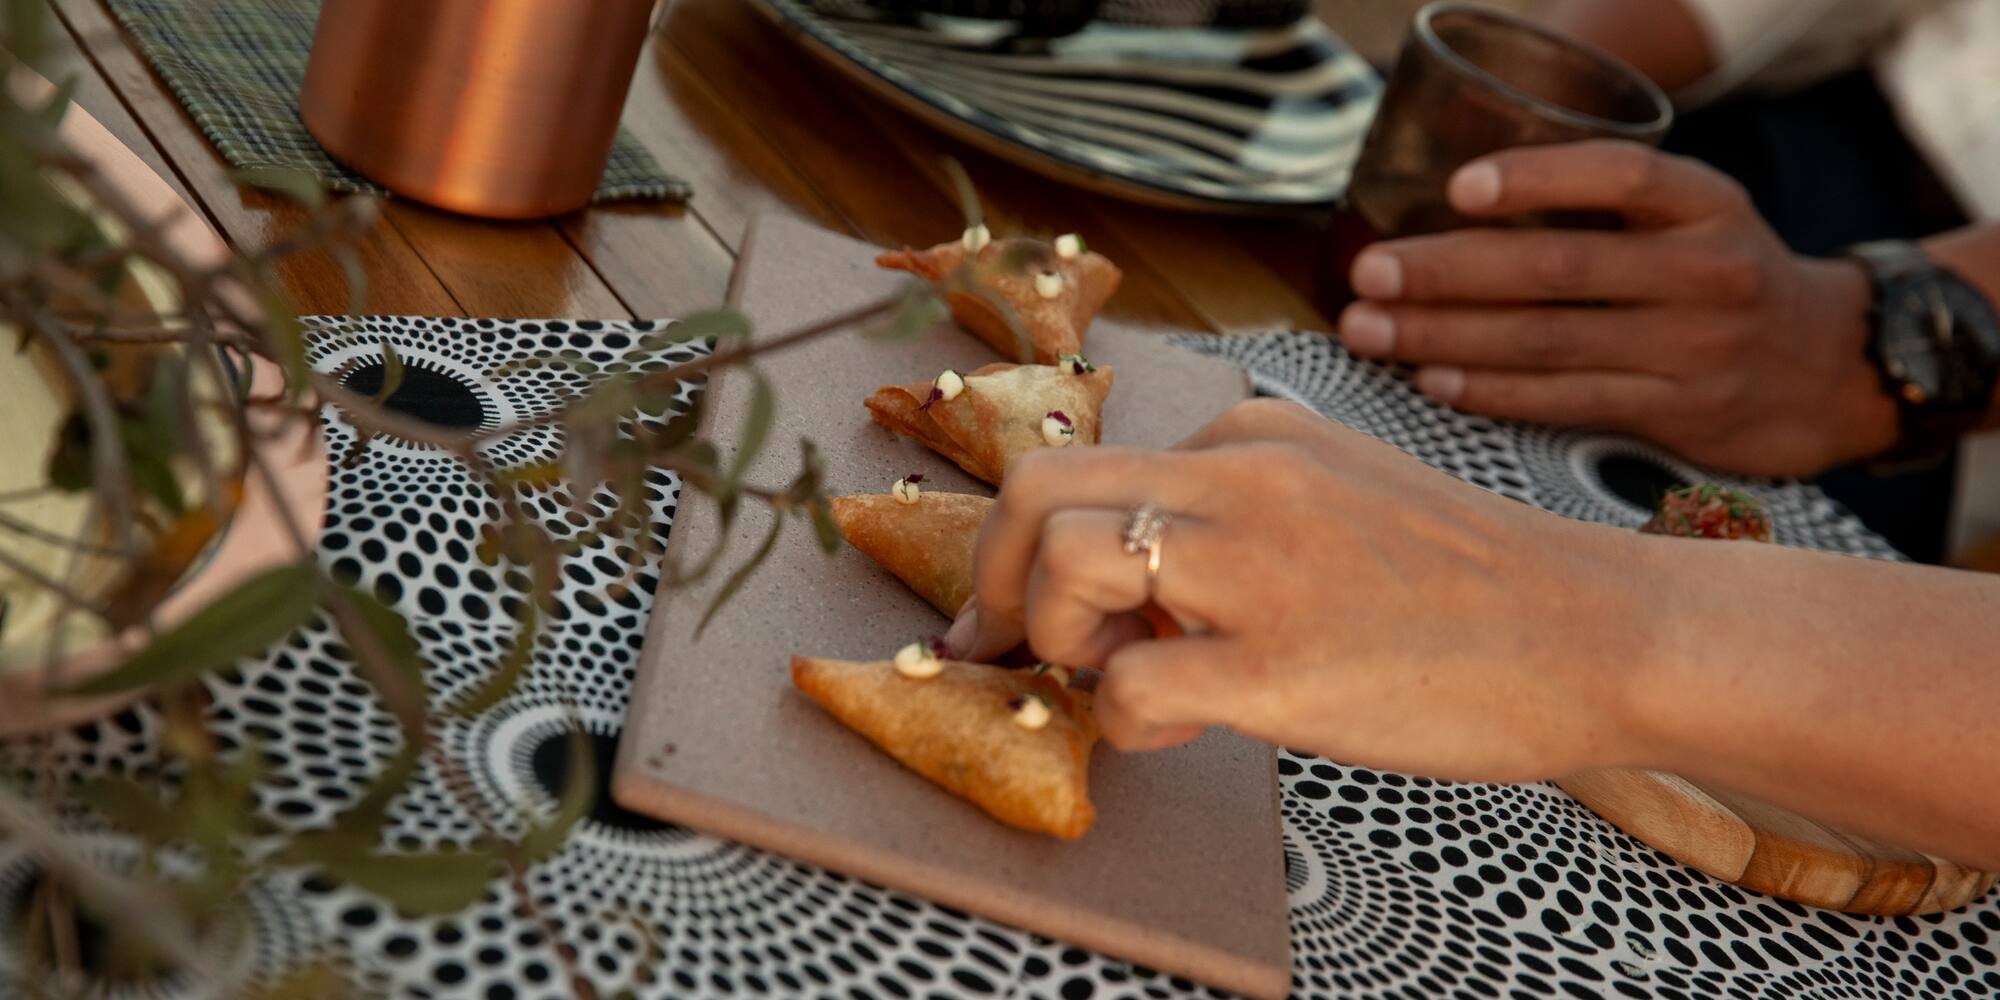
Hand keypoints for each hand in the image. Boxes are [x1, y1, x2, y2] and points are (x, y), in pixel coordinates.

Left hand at [955, 399, 1653, 782]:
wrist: (1600, 631)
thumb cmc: (1474, 587)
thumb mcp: (1343, 498)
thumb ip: (1237, 517)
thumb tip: (1133, 590)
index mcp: (1255, 437)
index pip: (1092, 465)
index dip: (1045, 544)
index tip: (1050, 609)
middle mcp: (1243, 480)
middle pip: (1036, 489)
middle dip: (989, 575)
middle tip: (999, 642)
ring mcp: (1261, 568)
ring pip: (1063, 565)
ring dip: (1054, 637)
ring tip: (1121, 676)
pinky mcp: (1282, 665)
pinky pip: (1128, 686)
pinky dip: (1124, 721)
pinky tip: (1183, 726)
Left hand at [1338, 140, 1896, 476]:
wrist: (1830, 368)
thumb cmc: (1722, 278)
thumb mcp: (1694, 219)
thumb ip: (1606, 210)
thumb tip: (1456, 210)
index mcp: (1706, 204)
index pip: (1621, 176)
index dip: (1538, 178)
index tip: (1459, 189)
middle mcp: (1707, 271)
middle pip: (1559, 269)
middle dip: (1448, 271)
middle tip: (1370, 272)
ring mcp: (1696, 348)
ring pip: (1549, 341)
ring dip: (1446, 336)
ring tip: (1373, 330)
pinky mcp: (1679, 413)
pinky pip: (1565, 400)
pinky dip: (1491, 389)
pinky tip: (1433, 378)